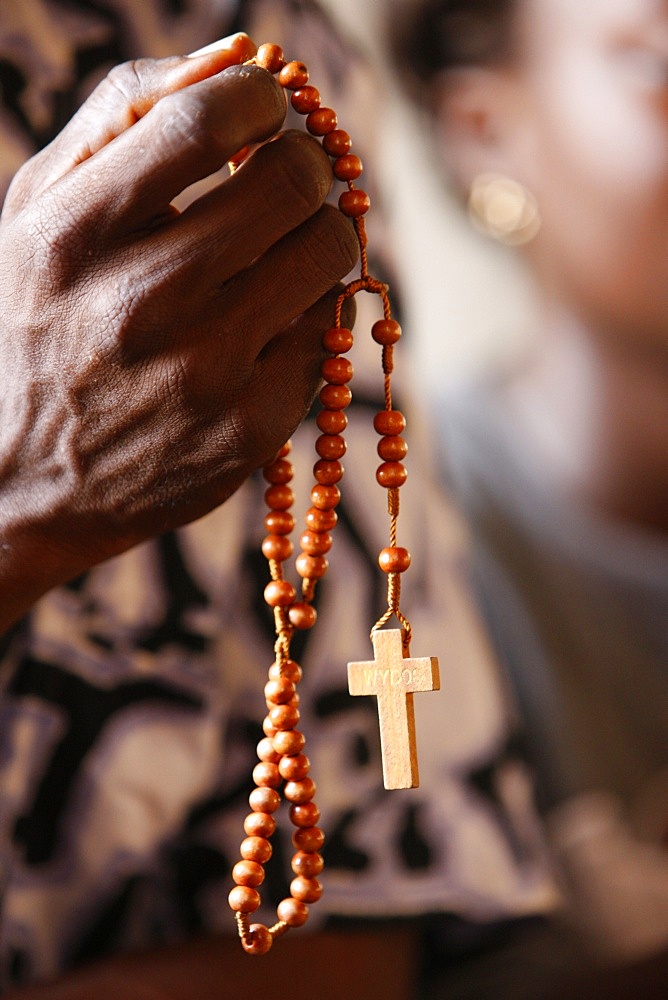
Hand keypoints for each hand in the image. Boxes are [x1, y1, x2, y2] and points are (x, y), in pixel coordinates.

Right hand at [0, 34, 357, 629]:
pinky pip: (328, 329)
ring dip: (323, 229)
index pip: (204, 120)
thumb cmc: (43, 327)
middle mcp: (142, 303)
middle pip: (289, 181)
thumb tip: (234, 55)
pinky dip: (314, 308)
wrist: (36, 481)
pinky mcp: (254, 424)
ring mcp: (206, 371)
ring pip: (329, 253)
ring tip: (285, 242)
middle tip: (289, 172)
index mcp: (74, 237)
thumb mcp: (40, 215)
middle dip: (304, 161)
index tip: (267, 105)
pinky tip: (272, 316)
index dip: (260, 95)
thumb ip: (121, 119)